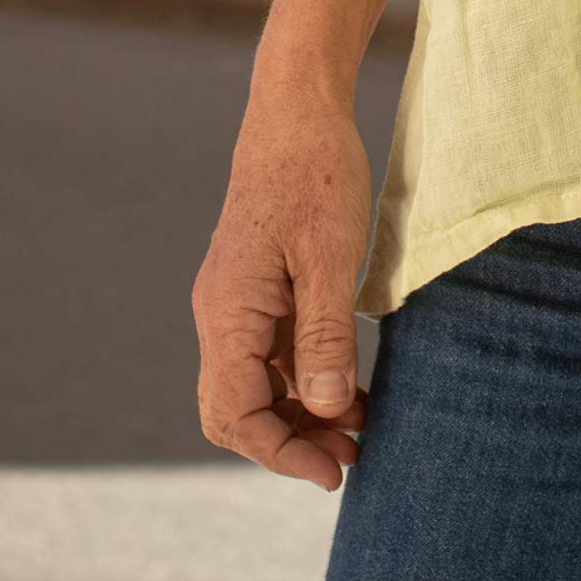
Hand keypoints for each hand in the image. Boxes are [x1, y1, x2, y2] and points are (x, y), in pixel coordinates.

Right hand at [194, 92, 374, 490]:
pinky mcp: (256, 288)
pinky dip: (303, 378)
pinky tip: (348, 387)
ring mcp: (235, 301)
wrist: (297, 109)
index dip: (283, 452)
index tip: (335, 470)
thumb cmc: (317, 173)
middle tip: (351, 457)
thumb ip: (325, 337)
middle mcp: (220, 313)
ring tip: (359, 428)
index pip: (237, 413)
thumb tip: (325, 409)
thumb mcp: (332, 257)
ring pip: (254, 385)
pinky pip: (269, 353)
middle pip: (236, 410)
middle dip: (289, 441)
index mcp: (228, 311)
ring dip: (300, 413)